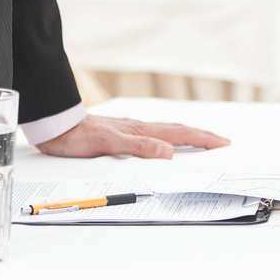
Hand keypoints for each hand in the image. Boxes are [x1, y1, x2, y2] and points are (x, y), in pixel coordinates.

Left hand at [35, 114, 229, 158]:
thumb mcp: (109, 144)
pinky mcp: (122, 133)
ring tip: (201, 140)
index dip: (202, 139)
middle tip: (221, 141)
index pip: (179, 134)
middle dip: (201, 136)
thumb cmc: (79, 137)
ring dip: (188, 136)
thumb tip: (168, 151)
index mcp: (141, 130)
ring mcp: (131, 129)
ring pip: (167, 131)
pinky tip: (165, 142)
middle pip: (178, 130)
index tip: (222, 143)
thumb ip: (138, 147)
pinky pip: (154, 135)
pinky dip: (169, 138)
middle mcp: (139, 127)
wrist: (58, 127)